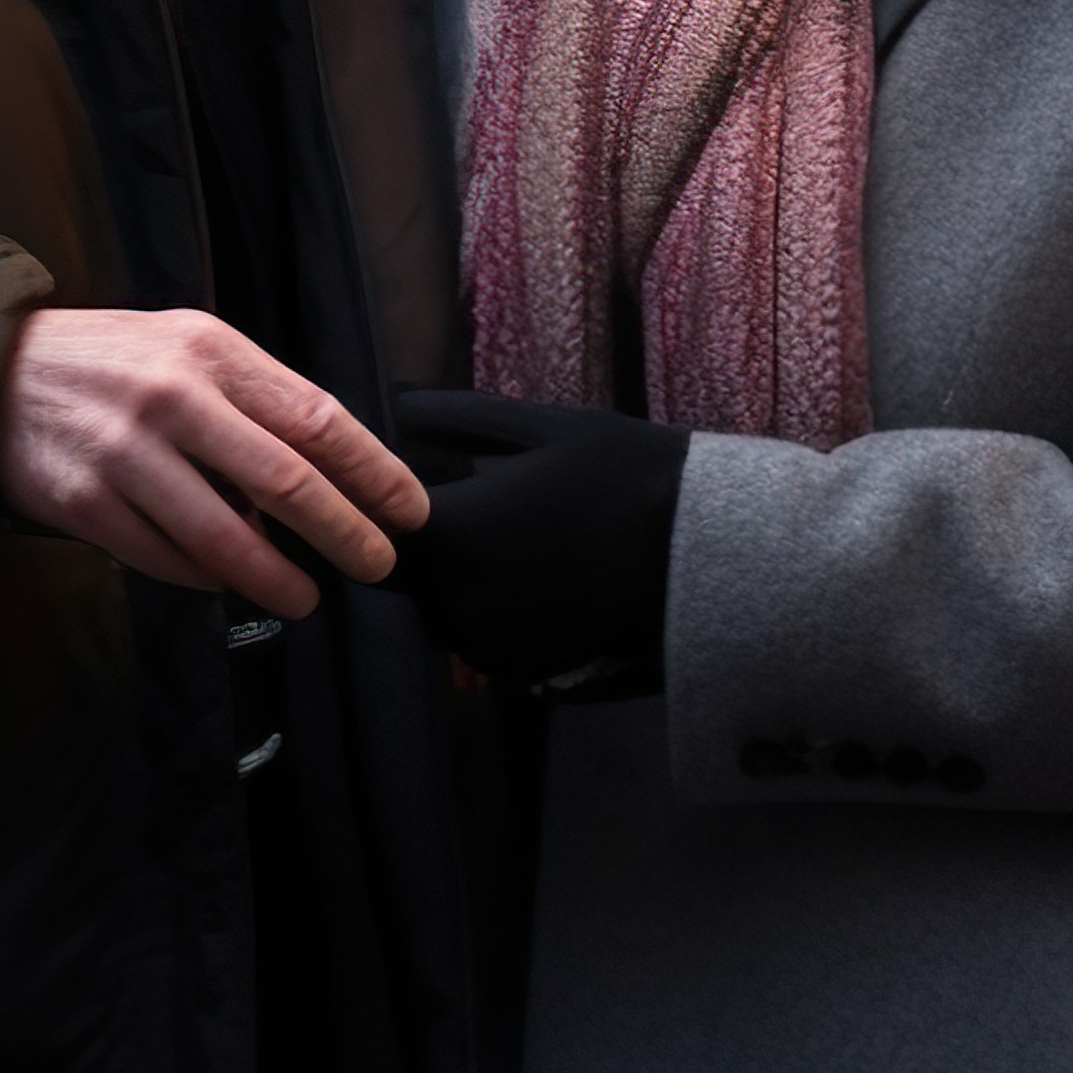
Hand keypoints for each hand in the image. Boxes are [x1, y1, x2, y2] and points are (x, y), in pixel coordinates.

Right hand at [0, 309, 424, 616]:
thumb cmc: (115, 363)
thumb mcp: (190, 349)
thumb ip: (255, 401)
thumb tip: (334, 474)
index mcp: (213, 352)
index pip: (319, 419)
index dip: (374, 472)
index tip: (410, 512)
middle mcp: (174, 398)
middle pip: (286, 481)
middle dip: (346, 534)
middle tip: (378, 566)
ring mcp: (124, 452)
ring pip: (224, 536)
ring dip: (276, 578)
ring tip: (307, 599)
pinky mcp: (82, 500)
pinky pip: (164, 557)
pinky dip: (206, 577)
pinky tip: (227, 583)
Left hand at [386, 390, 691, 688]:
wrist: (708, 557)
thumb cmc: (626, 474)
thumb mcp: (541, 427)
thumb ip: (451, 415)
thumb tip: (390, 399)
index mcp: (447, 537)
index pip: (364, 524)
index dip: (368, 500)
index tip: (397, 479)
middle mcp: (452, 603)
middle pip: (400, 571)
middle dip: (421, 539)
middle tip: (476, 504)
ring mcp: (485, 645)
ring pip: (438, 606)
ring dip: (457, 575)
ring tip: (518, 537)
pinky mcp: (517, 672)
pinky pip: (478, 636)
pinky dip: (494, 608)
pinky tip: (543, 575)